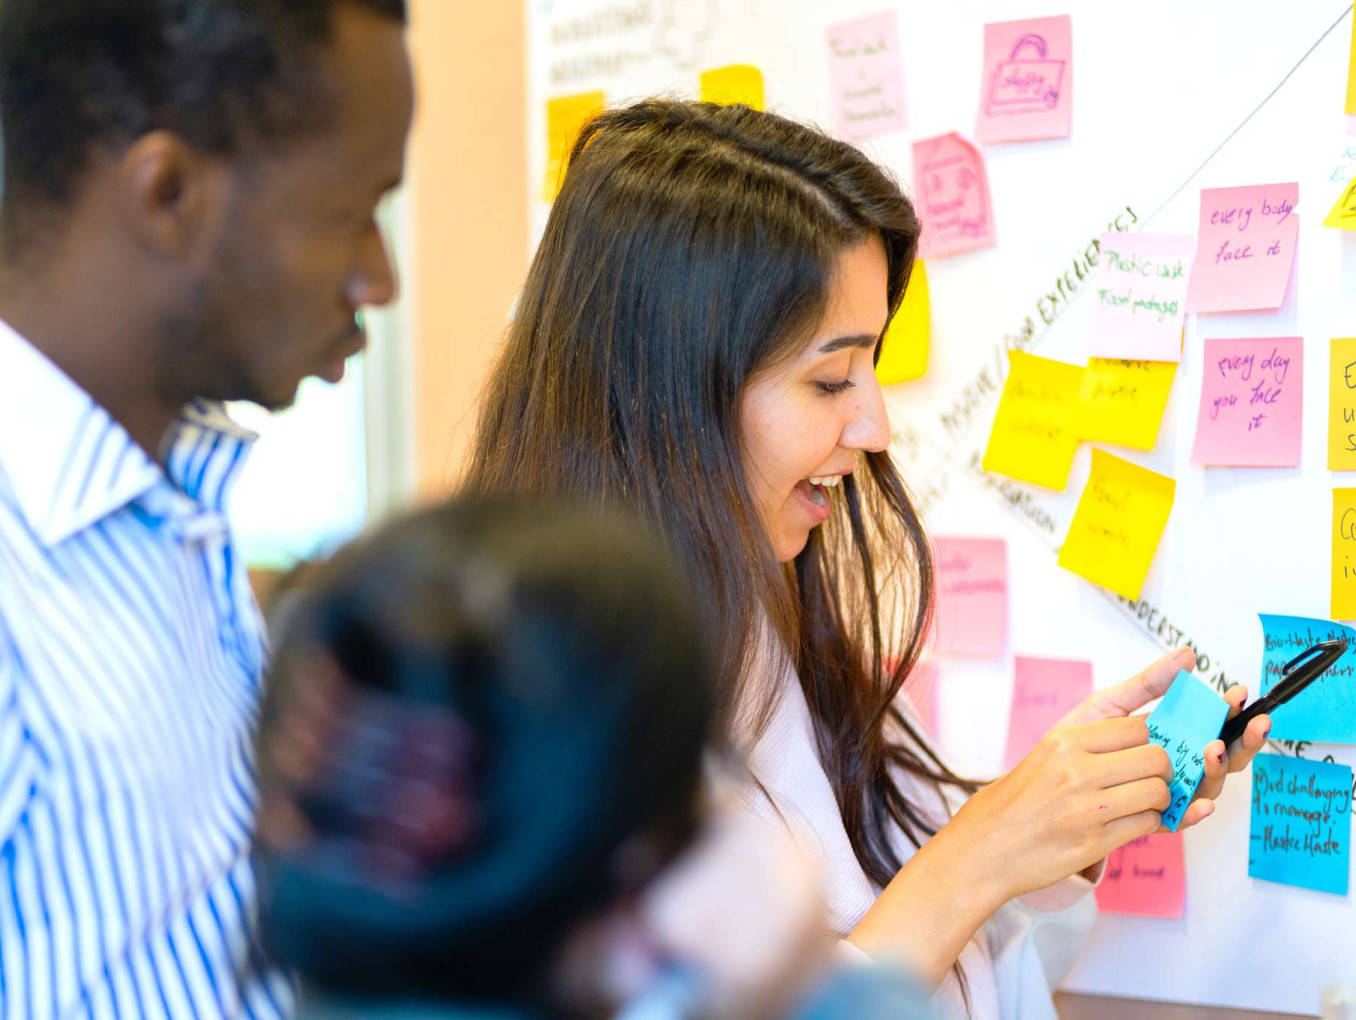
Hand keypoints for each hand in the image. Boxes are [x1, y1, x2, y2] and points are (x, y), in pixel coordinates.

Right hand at [945, 715, 1173, 903]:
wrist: (986, 846)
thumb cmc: (1018, 800)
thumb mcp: (1046, 754)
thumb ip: (1091, 744)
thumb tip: (1145, 732)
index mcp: (1064, 741)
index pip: (1136, 726)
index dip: (1153, 737)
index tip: (1152, 747)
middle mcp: (1076, 771)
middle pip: (1156, 758)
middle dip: (1164, 769)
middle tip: (1153, 777)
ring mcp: (1086, 808)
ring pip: (1158, 792)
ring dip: (1160, 799)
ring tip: (1142, 802)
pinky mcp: (1094, 842)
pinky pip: (1147, 824)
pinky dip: (1148, 823)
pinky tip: (1129, 821)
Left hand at [1051, 646, 1269, 831]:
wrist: (1040, 786)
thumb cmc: (1075, 743)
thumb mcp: (1109, 707)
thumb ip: (1148, 684)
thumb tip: (1187, 655)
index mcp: (1173, 737)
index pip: (1213, 723)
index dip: (1229, 710)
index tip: (1237, 693)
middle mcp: (1178, 766)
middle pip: (1223, 755)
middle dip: (1243, 738)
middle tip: (1256, 721)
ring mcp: (1168, 793)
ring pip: (1207, 785)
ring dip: (1218, 769)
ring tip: (1214, 748)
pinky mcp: (1151, 820)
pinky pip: (1180, 819)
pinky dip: (1194, 813)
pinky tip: (1201, 803)